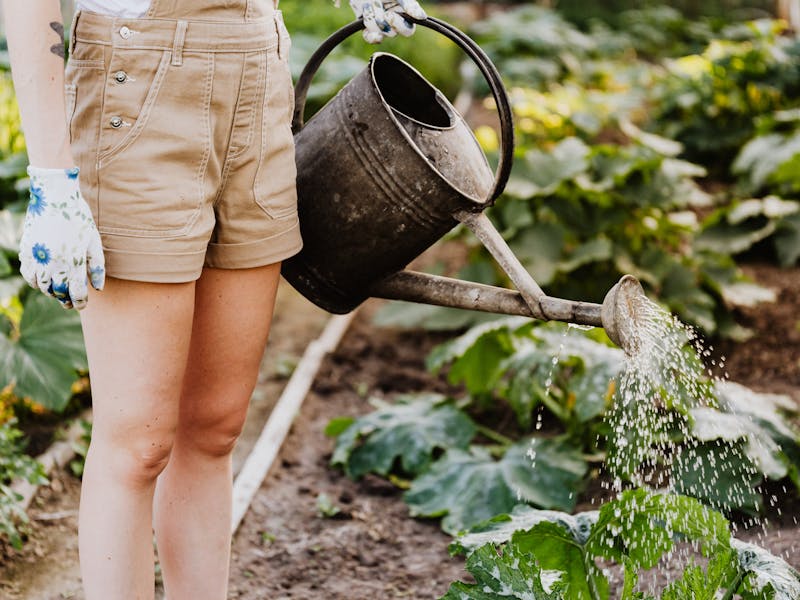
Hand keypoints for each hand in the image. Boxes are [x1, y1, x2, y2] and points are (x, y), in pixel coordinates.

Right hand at [19, 167, 104, 309]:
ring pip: (41, 286)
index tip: (82, 305)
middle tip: (70, 302)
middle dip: (65, 300)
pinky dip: (35, 281)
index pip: (76, 293)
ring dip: (50, 291)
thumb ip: (97, 267)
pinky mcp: (26, 250)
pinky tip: (43, 279)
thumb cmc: (79, 218)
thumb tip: (98, 288)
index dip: (80, 302)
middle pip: (58, 292)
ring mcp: (37, 257)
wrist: (54, 196)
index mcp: (73, 262)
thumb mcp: (94, 241)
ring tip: (58, 291)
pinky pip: (28, 274)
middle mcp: (53, 263)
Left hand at [348, 0, 426, 43]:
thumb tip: (422, 17)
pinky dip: (369, 33)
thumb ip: (410, 5)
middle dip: (384, 21)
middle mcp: (394, 25)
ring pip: (379, 33)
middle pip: (392, 33)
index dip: (399, 25)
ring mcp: (381, 29)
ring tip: (371, 5)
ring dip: (372, 17)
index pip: (407, 31)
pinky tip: (365, 22)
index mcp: (404, 17)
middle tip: (380, 10)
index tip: (390, 14)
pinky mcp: (369, 31)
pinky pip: (370, 39)